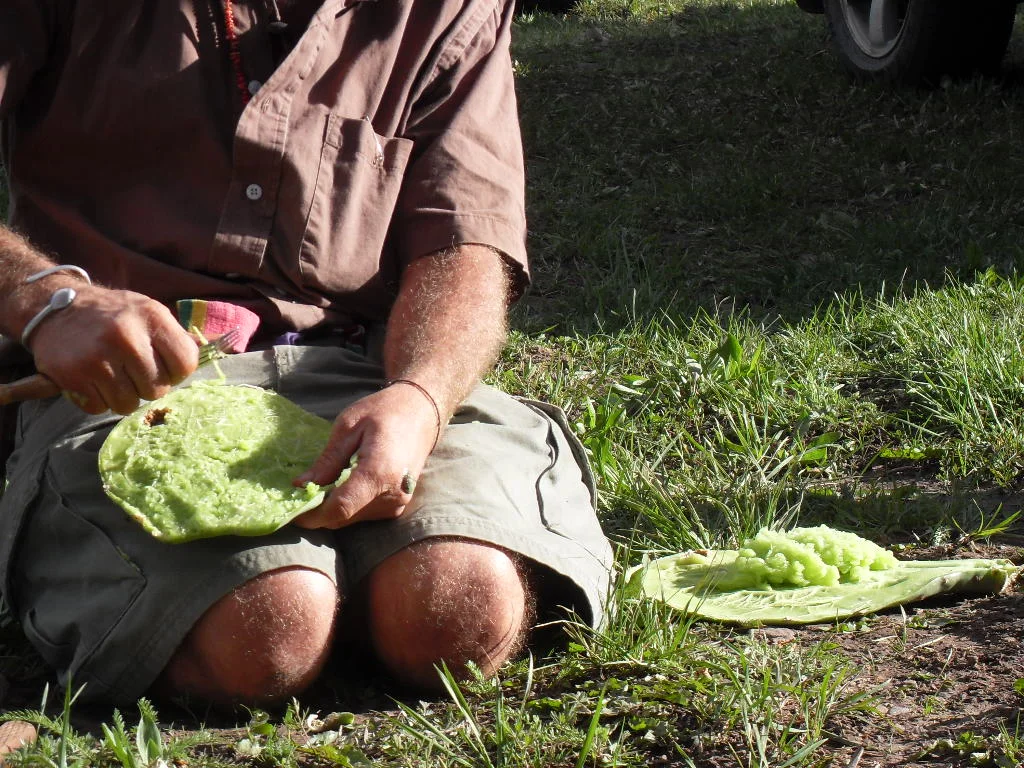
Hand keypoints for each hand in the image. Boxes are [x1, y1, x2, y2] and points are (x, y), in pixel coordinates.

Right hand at [28, 284, 198, 414]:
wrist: (56, 309)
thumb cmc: (114, 315)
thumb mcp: (149, 313)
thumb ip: (175, 338)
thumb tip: (204, 363)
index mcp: (152, 317)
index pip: (186, 364)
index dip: (177, 372)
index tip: (164, 367)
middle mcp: (126, 336)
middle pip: (157, 390)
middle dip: (148, 386)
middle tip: (133, 371)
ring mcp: (97, 357)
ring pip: (129, 404)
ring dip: (124, 397)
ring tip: (114, 376)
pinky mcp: (73, 375)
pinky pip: (100, 408)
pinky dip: (99, 400)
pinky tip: (93, 380)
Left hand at [291, 383, 439, 528]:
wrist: (421, 413)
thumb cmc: (384, 412)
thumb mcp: (348, 426)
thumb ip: (327, 460)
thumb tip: (300, 485)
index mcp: (378, 473)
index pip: (340, 508)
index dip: (312, 515)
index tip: (292, 511)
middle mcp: (391, 495)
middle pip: (344, 517)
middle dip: (318, 512)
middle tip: (300, 495)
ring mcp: (397, 503)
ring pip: (352, 519)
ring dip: (333, 509)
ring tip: (321, 486)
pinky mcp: (398, 506)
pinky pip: (364, 514)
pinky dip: (348, 506)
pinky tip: (342, 486)